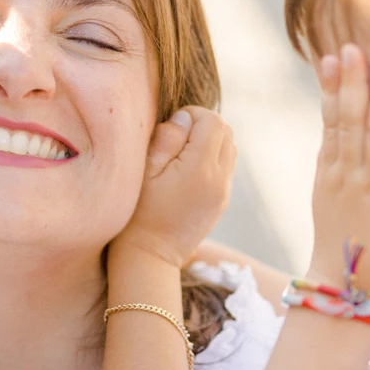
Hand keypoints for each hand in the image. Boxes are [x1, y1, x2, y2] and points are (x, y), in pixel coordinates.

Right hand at [116, 106, 236, 266]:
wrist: (150, 255)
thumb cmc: (138, 212)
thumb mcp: (144, 171)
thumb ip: (166, 139)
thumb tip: (184, 119)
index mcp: (200, 168)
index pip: (212, 121)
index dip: (191, 115)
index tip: (171, 127)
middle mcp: (220, 179)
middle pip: (226, 131)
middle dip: (203, 126)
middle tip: (176, 138)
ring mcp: (224, 192)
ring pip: (230, 148)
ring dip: (210, 142)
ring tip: (182, 154)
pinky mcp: (222, 201)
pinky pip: (227, 167)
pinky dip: (213, 159)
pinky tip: (188, 171)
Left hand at [307, 45, 369, 291]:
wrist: (340, 286)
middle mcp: (353, 179)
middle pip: (355, 123)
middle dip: (355, 84)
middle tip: (352, 47)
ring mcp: (335, 176)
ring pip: (336, 124)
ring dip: (336, 89)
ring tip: (333, 55)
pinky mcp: (324, 178)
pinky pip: (326, 135)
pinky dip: (327, 107)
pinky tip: (328, 83)